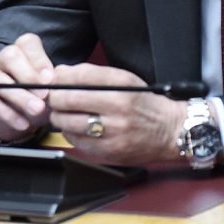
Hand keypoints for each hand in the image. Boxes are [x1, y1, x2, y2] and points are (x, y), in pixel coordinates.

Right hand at [0, 32, 56, 143]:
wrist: (21, 122)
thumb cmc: (38, 99)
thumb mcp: (50, 90)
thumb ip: (54, 83)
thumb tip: (59, 80)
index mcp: (23, 52)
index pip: (27, 43)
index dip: (39, 59)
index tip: (51, 80)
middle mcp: (3, 59)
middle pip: (10, 55)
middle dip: (28, 75)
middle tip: (44, 94)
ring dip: (19, 96)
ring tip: (37, 110)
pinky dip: (7, 114)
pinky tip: (23, 124)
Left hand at [47, 62, 186, 166]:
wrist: (170, 131)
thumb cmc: (144, 103)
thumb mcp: (125, 80)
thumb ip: (93, 75)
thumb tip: (60, 72)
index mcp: (121, 86)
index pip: (80, 76)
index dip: (60, 78)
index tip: (53, 80)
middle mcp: (118, 108)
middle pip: (69, 100)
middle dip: (55, 98)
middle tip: (53, 98)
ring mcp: (114, 132)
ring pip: (69, 123)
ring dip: (58, 117)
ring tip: (61, 113)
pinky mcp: (110, 151)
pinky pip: (77, 142)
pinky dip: (69, 134)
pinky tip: (74, 128)